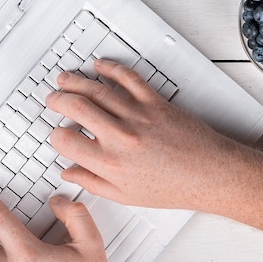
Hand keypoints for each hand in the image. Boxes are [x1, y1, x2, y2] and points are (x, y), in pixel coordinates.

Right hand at [46, 59, 240, 210]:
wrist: (209, 174)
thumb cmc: (174, 187)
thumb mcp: (126, 195)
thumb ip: (93, 183)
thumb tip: (70, 173)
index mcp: (110, 163)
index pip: (66, 141)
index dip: (56, 136)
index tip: (58, 134)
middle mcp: (121, 137)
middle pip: (76, 107)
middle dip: (57, 100)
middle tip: (52, 98)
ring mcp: (138, 116)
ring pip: (97, 90)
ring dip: (75, 81)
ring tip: (64, 79)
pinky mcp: (155, 102)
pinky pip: (127, 78)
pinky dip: (110, 68)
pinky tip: (100, 66)